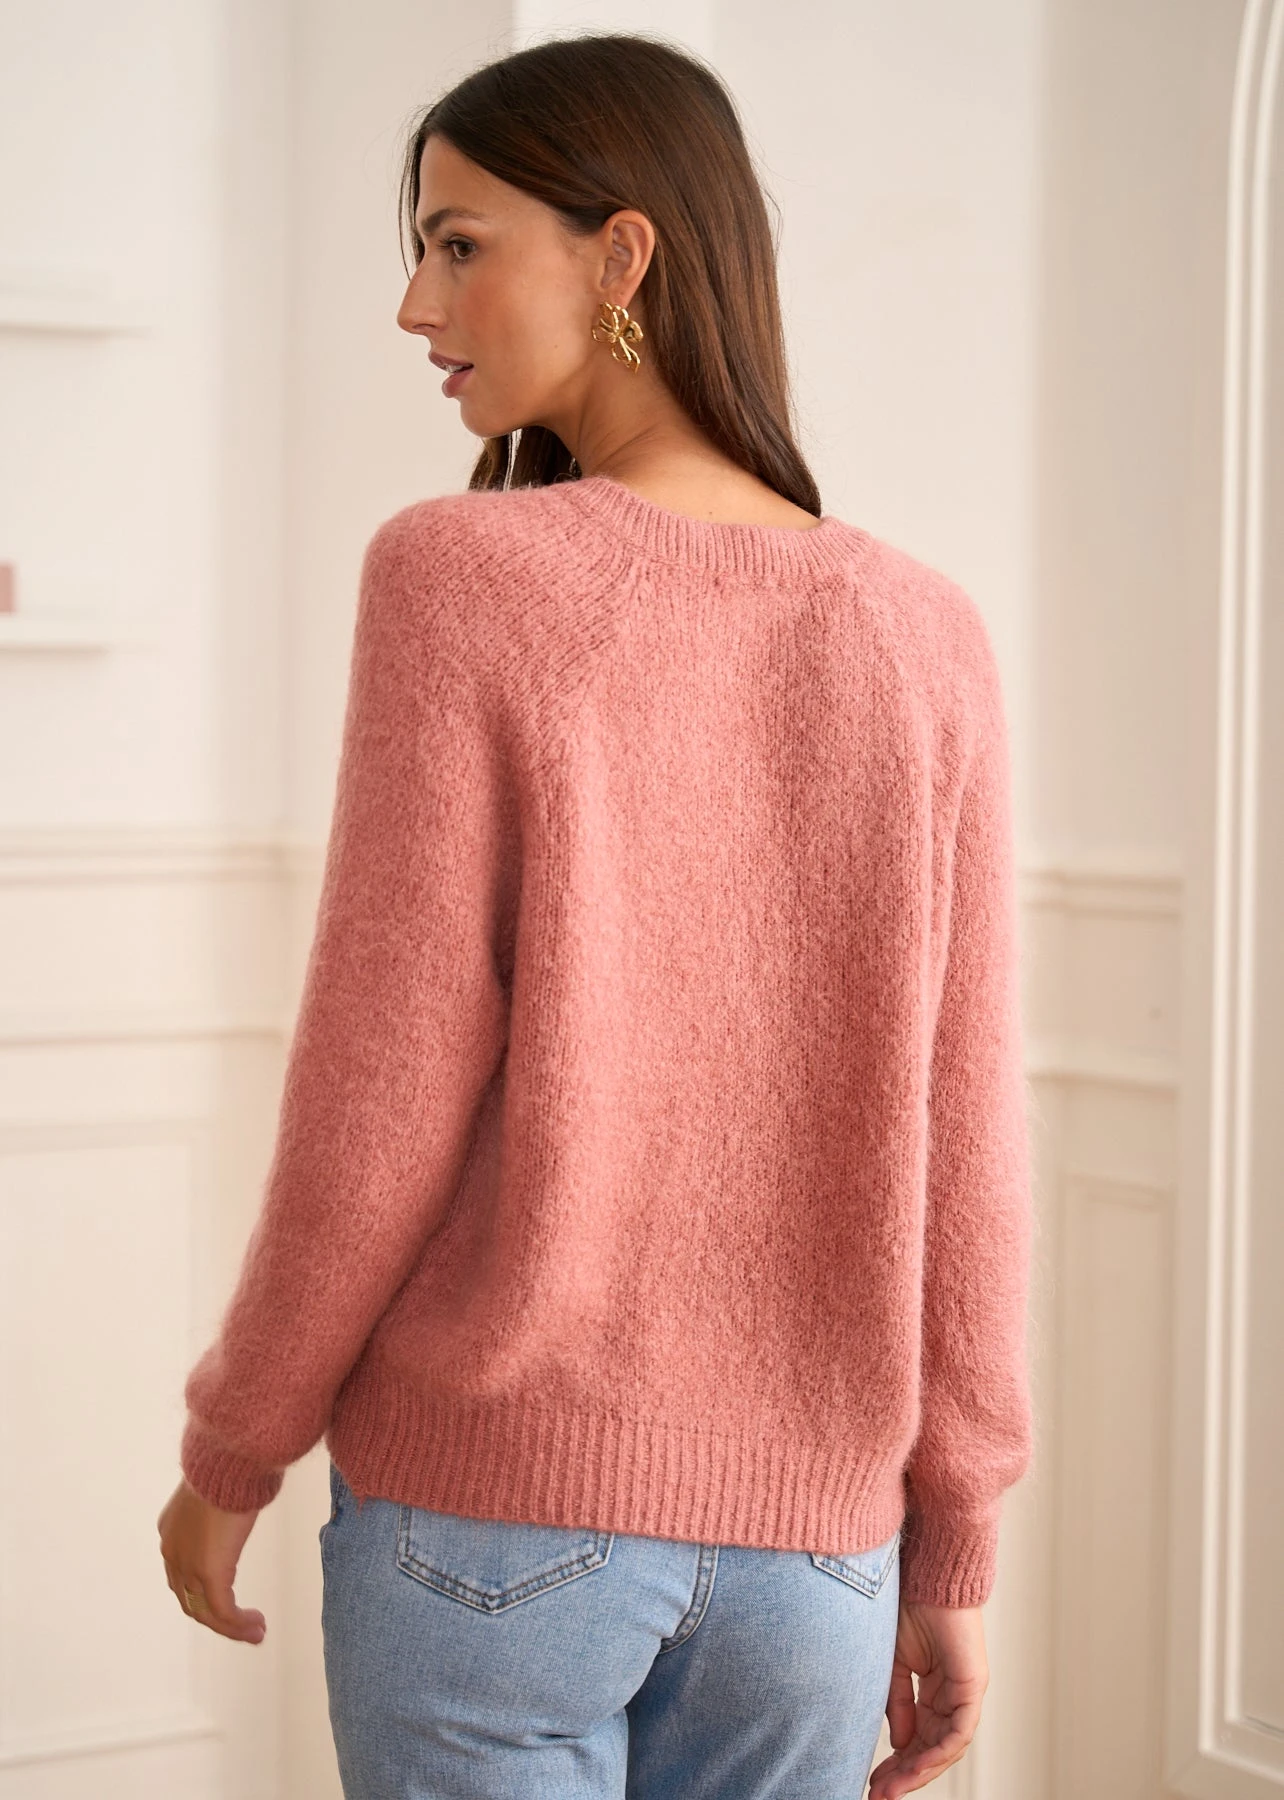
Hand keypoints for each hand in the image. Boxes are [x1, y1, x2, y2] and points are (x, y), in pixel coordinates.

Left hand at [156, 1477, 265, 1643]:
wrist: (226, 1462)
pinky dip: (238, 1626)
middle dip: (216, 1616)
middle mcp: (172, 1552)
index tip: (228, 1597)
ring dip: (230, 1626)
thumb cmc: (229, 1465)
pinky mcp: (209, 1574)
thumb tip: (242, 1494)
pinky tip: (256, 1627)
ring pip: (205, 1612)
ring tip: (255, 1631)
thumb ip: (222, 1504)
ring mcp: (187, 1566)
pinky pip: (223, 1612)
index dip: (204, 1591)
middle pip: (189, 1599)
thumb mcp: (218, 1489)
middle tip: (241, 1623)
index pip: (183, 1573)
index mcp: (172, 1532)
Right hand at [867, 1600, 987, 1796]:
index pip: (918, 1735)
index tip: (873, 1780)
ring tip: (891, 1788)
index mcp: (933, 1688)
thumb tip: (898, 1743)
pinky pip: (959, 1731)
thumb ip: (895, 1702)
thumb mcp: (892, 1662)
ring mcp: (965, 1692)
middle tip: (879, 1795)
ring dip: (918, 1771)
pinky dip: (938, 1752)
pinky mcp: (973, 1685)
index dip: (897, 1761)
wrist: (924, 1571)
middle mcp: (952, 1694)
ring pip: (946, 1747)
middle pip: (932, 1748)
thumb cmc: (907, 1604)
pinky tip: (915, 1765)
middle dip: (904, 1774)